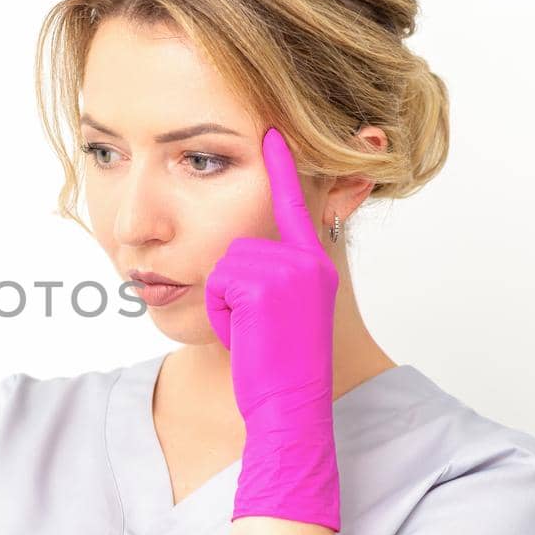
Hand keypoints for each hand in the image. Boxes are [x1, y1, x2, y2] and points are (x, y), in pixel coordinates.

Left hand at [204, 126, 341, 532]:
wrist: (289, 407)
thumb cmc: (276, 365)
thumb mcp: (280, 312)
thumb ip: (274, 275)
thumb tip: (245, 252)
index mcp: (315, 262)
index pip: (295, 204)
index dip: (282, 166)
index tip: (271, 128)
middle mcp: (311, 260)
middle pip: (240, 237)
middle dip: (230, 283)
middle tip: (254, 325)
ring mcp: (293, 271)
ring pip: (224, 258)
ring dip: (224, 299)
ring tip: (250, 329)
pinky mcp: (267, 285)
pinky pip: (219, 279)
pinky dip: (221, 311)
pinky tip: (245, 334)